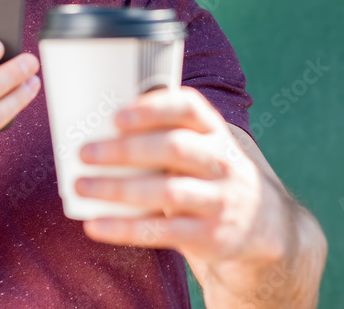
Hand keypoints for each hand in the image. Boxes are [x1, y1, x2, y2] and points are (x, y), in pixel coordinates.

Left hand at [74, 86, 289, 267]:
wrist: (261, 224)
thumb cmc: (208, 175)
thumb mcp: (201, 147)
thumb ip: (164, 135)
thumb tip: (96, 129)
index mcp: (214, 131)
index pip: (189, 108)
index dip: (153, 109)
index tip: (118, 116)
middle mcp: (222, 161)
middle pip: (174, 148)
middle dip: (125, 150)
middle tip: (85, 152)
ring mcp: (220, 200)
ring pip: (167, 192)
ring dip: (118, 189)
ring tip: (82, 186)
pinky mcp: (211, 236)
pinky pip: (162, 232)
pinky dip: (124, 228)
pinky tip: (95, 225)